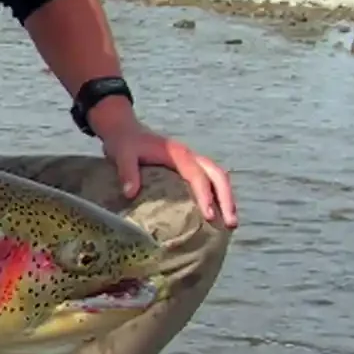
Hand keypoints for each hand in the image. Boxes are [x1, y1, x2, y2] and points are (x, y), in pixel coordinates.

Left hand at [91, 106, 237, 227]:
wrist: (124, 129)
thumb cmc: (124, 142)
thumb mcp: (122, 154)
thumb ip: (127, 172)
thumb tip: (130, 194)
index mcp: (178, 154)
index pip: (198, 176)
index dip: (205, 195)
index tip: (208, 216)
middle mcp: (190, 157)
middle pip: (218, 176)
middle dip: (226, 199)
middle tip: (230, 223)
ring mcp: (192, 161)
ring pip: (218, 178)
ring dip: (226, 198)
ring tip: (230, 223)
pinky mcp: (189, 168)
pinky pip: (210, 180)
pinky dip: (218, 196)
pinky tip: (217, 214)